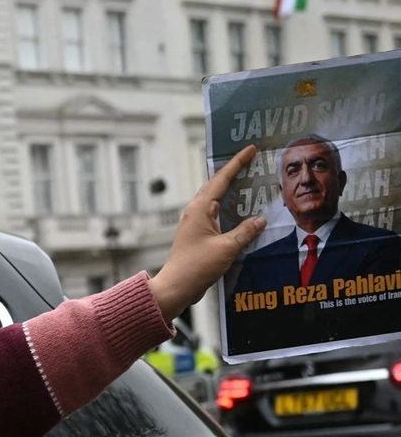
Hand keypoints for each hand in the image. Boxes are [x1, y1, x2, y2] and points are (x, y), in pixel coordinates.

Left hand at [149, 144, 266, 321]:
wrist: (176, 288)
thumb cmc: (196, 267)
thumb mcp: (227, 248)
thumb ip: (245, 232)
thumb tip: (260, 220)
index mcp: (200, 210)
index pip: (221, 180)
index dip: (237, 163)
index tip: (250, 149)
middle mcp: (195, 213)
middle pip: (216, 186)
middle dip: (233, 173)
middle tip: (251, 161)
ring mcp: (195, 224)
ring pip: (216, 201)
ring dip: (231, 192)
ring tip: (249, 183)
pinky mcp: (197, 236)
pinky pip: (216, 216)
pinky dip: (229, 210)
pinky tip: (241, 213)